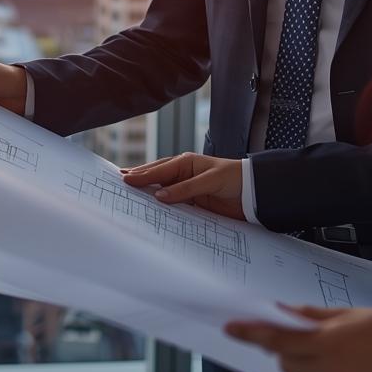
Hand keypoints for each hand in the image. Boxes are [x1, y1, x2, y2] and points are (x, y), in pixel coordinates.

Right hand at [122, 152, 244, 220]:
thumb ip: (186, 188)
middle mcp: (182, 174)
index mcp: (186, 163)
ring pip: (160, 190)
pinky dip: (159, 206)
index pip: (160, 169)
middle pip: (155, 176)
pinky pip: (171, 205)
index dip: (142, 175)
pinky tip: (149, 209)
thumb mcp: (210, 181)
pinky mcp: (191, 204)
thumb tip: (159, 195)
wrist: (254, 193)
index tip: (125, 179)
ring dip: (146, 192)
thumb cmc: (235, 179)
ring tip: (126, 194)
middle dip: (138, 179)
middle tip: (117, 182)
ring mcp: (185, 189)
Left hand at [226, 306, 371, 371]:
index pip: (276, 339)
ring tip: (332, 354)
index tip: (231, 327)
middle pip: (285, 362)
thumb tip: (284, 311)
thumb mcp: (348, 315)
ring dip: (304, 366)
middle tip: (304, 339)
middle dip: (286, 350)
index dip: (251, 333)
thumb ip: (312, 315)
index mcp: (326, 343)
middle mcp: (326, 369)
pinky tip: (340, 369)